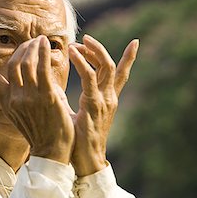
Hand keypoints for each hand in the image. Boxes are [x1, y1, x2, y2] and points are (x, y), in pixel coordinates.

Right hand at [0, 36, 74, 163]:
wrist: (51, 152)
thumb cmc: (41, 133)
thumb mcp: (22, 115)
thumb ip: (21, 96)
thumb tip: (29, 78)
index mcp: (6, 103)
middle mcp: (14, 98)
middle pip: (13, 64)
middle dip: (21, 48)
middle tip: (31, 42)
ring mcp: (30, 97)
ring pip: (26, 63)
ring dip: (33, 47)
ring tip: (40, 40)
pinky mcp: (46, 96)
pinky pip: (42, 68)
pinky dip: (42, 53)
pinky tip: (45, 44)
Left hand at [68, 34, 138, 175]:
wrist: (87, 159)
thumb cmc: (81, 139)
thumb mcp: (82, 114)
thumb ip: (80, 100)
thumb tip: (61, 89)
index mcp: (108, 99)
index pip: (120, 73)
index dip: (128, 58)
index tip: (134, 42)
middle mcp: (110, 97)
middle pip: (112, 65)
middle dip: (99, 49)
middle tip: (85, 38)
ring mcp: (104, 100)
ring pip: (106, 67)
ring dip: (92, 51)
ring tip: (76, 43)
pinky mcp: (94, 105)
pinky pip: (90, 78)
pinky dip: (83, 63)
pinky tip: (73, 53)